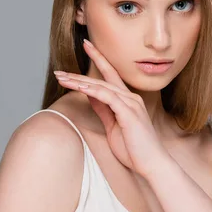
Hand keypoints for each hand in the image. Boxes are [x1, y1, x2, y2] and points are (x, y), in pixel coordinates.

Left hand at [53, 39, 169, 177]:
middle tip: (58, 71)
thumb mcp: (112, 125)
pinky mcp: (129, 112)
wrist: (152, 164)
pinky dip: (93, 91)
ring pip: (101, 85)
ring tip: (61, 78)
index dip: (98, 59)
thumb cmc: (134, 148)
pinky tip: (80, 87)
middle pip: (101, 78)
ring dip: (79, 81)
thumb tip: (89, 95)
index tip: (86, 46)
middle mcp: (130, 97)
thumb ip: (103, 109)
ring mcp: (131, 104)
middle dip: (78, 74)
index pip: (109, 75)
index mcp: (127, 100)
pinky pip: (108, 97)